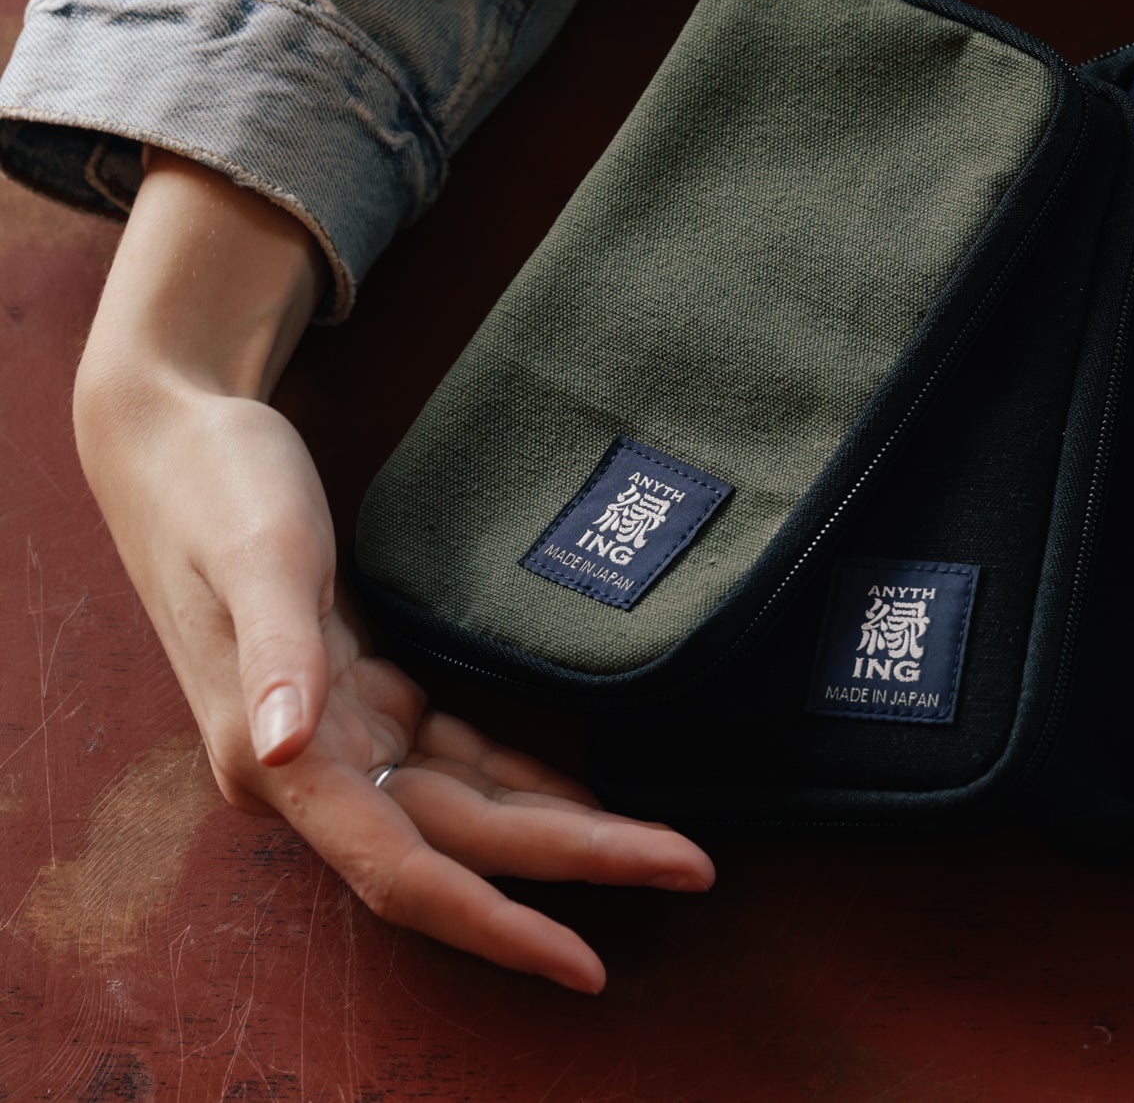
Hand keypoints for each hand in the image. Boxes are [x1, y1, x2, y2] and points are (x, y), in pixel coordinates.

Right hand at [75, 152, 712, 992]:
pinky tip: (586, 797)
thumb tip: (286, 747)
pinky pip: (458, 760)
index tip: (584, 959)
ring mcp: (341, 735)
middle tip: (694, 866)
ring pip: (469, 810)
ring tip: (666, 845)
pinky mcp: (364, 692)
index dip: (497, 922)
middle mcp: (312, 767)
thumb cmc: (216, 486)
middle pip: (463, 845)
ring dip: (564, 833)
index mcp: (281, 758)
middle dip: (578, 863)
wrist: (178, 435)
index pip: (407, 871)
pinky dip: (525, 783)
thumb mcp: (253, 553)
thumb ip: (276, 651)